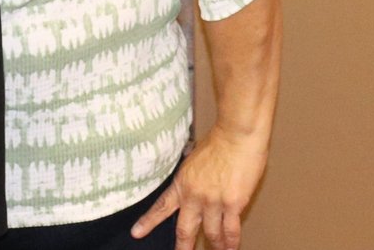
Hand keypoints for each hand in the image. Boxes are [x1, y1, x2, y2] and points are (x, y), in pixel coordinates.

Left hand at [130, 128, 268, 249]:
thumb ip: (191, 174)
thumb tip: (192, 179)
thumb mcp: (193, 158)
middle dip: (183, 247)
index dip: (149, 222)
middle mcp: (195, 196)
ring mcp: (214, 202)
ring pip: (211, 234)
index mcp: (182, 183)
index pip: (161, 206)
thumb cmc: (218, 141)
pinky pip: (231, 230)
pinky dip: (231, 242)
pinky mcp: (233, 204)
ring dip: (214, 246)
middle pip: (185, 229)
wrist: (236, 135)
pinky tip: (231, 249)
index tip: (137, 233)